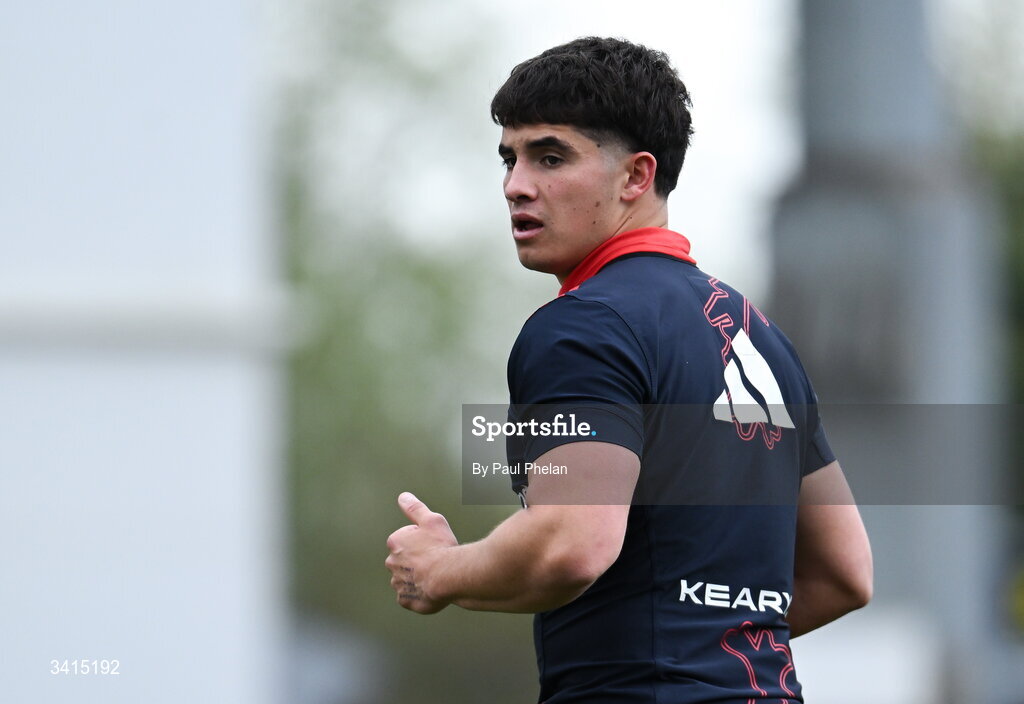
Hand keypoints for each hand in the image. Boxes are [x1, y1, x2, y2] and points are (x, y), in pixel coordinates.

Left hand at [385, 492, 457, 613]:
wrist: (448, 576)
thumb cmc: (441, 546)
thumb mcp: (432, 520)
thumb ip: (415, 508)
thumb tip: (403, 497)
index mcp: (395, 543)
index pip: (405, 540)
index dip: (422, 541)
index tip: (433, 544)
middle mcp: (391, 563)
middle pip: (404, 560)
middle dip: (417, 560)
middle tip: (436, 559)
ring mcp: (397, 584)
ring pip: (406, 579)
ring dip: (417, 577)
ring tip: (435, 575)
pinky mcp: (405, 600)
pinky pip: (410, 596)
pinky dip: (419, 594)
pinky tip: (431, 589)